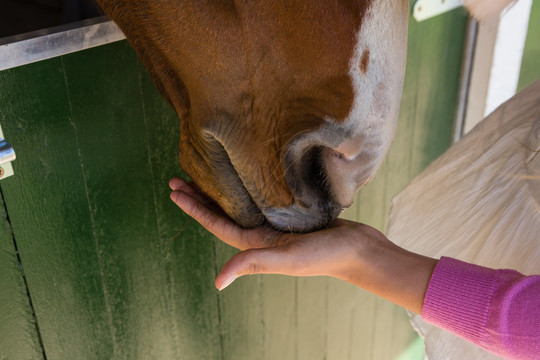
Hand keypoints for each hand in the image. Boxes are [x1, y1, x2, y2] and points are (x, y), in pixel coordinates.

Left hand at [169, 177, 437, 313]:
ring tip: (205, 175)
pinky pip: (261, 198)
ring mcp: (276, 224)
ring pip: (240, 205)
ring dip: (220, 191)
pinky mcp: (291, 213)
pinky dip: (247, 186)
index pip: (218, 224)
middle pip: (223, 213)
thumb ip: (254, 263)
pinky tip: (246, 175)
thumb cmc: (326, 256)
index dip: (195, 208)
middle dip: (200, 198)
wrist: (360, 250)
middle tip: (178, 179)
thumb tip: (218, 282)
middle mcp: (262, 234)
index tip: (175, 191)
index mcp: (257, 244)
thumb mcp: (288, 259)